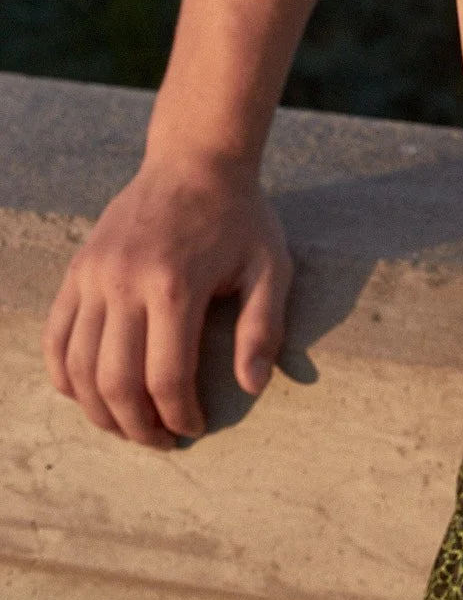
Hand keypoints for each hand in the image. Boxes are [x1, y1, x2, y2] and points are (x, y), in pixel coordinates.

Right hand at [42, 156, 292, 449]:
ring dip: (99, 412)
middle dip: (137, 427)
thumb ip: (262, 326)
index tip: (194, 429)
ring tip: (128, 425)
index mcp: (176, 285)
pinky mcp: (77, 270)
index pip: (166, 378)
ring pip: (77, 369)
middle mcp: (125, 282)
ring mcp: (94, 276)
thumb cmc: (239, 217)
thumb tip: (253, 385)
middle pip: (114, 383)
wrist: (196, 159)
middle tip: (160, 440)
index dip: (179, 416)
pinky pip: (55, 338)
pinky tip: (88, 395)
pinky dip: (64, 377)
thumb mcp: (270, 265)